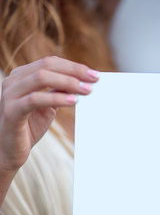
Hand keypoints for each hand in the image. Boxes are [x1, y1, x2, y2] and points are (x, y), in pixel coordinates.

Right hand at [0, 56, 98, 171]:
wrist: (9, 151)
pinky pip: (36, 99)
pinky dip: (57, 98)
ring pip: (41, 78)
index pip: (50, 62)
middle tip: (94, 80)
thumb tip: (83, 82)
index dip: (73, 66)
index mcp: (22, 76)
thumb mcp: (48, 106)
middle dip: (74, 71)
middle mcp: (13, 81)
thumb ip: (59, 93)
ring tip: (87, 90)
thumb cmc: (29, 127)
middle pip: (47, 66)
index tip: (94, 74)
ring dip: (68, 82)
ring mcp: (10, 94)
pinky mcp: (11, 111)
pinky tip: (74, 102)